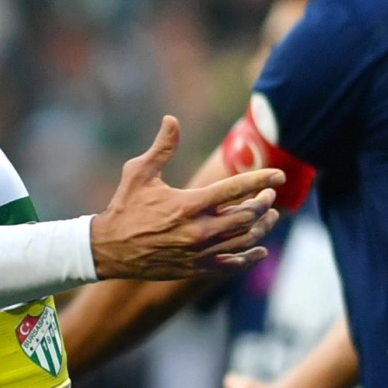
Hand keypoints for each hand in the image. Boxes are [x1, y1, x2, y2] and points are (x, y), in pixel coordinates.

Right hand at [90, 117, 282, 279]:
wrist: (108, 250)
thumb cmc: (124, 207)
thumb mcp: (138, 173)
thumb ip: (161, 147)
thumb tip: (172, 119)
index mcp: (188, 204)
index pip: (235, 189)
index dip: (261, 180)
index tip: (278, 175)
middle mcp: (198, 230)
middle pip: (248, 215)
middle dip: (265, 202)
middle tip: (270, 194)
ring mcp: (199, 252)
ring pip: (245, 239)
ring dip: (263, 226)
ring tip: (269, 216)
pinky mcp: (196, 268)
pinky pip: (233, 264)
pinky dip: (250, 256)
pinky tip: (259, 248)